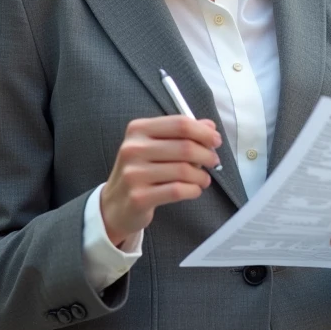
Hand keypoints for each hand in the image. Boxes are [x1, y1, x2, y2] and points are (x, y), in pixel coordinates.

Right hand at [100, 116, 221, 245]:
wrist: (114, 205)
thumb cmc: (140, 171)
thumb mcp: (154, 146)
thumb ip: (181, 133)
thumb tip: (210, 127)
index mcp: (138, 130)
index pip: (179, 123)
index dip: (203, 132)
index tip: (216, 140)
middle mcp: (133, 148)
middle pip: (185, 146)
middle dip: (206, 154)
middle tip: (213, 161)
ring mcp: (134, 173)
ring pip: (183, 170)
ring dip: (201, 176)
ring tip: (204, 179)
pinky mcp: (139, 197)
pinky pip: (177, 191)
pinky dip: (193, 190)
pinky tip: (194, 190)